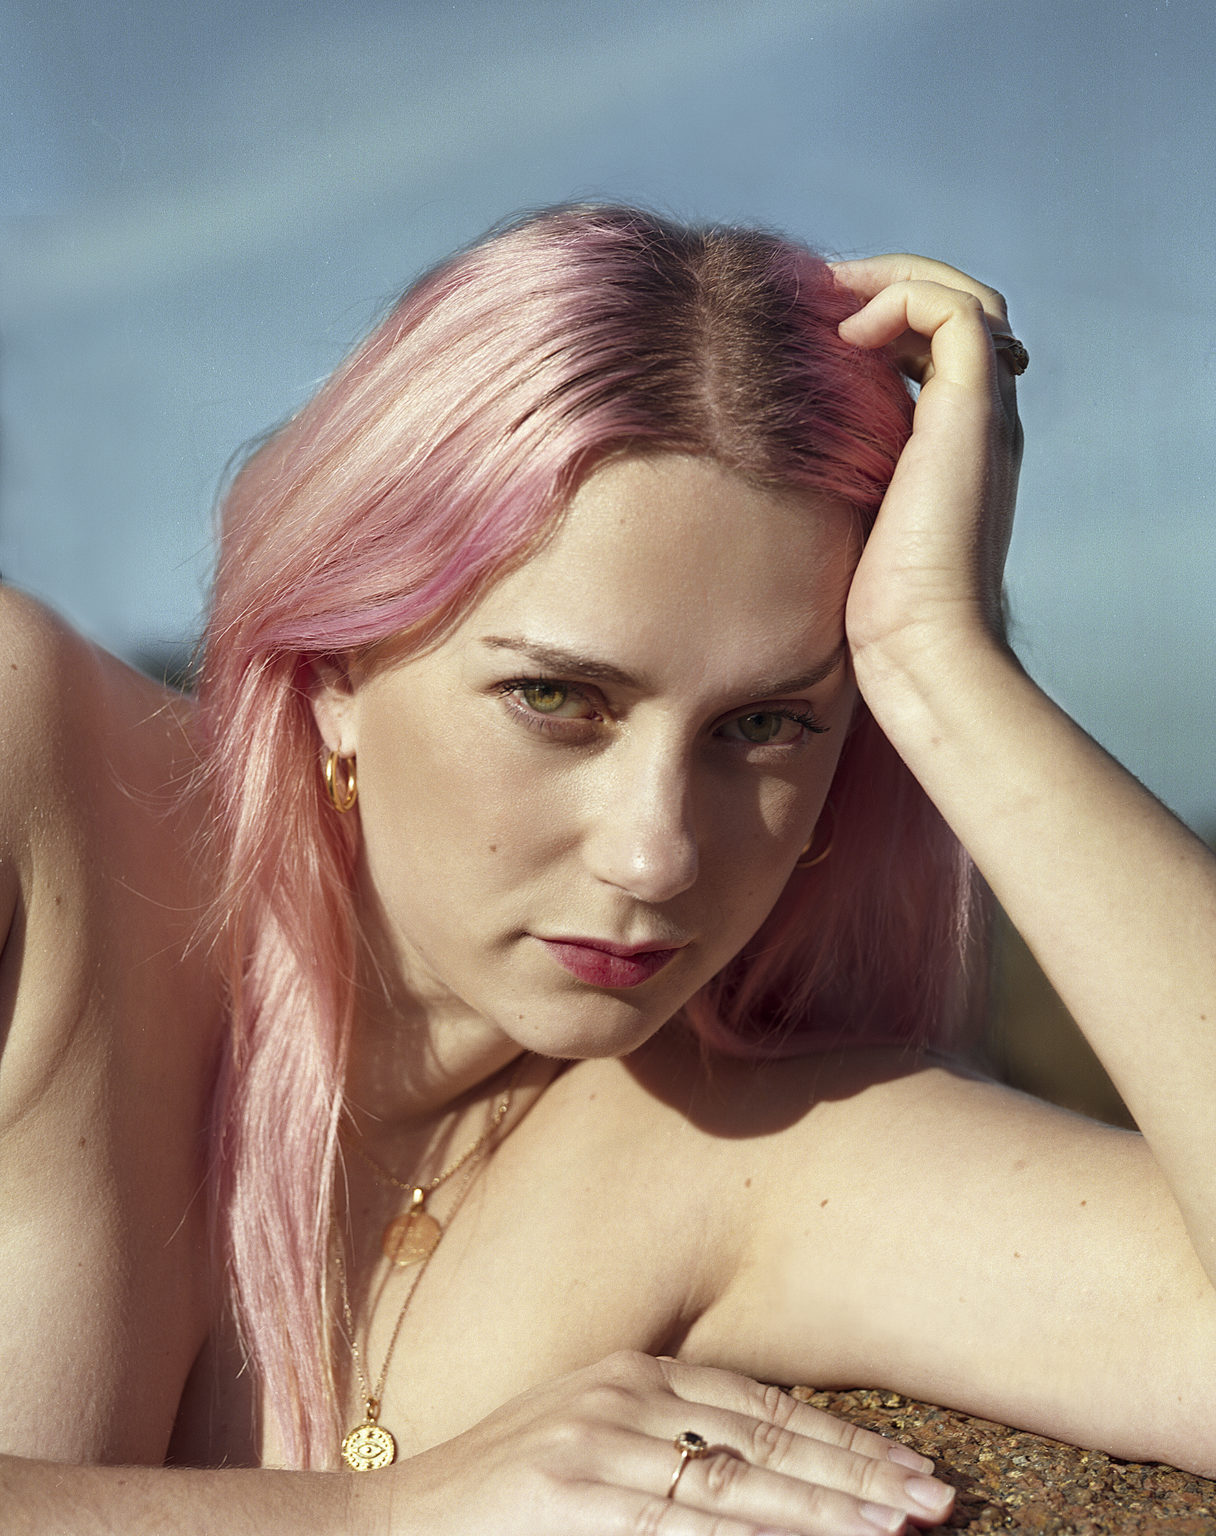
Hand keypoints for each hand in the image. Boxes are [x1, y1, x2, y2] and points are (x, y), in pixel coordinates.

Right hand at [377, 1351, 953, 1534]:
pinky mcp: (573, 1494)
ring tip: (901, 1529)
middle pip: (768, 1439)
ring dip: (829, 1511)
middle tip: (938, 1502)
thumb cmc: (499, 1499)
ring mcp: (598, 1446)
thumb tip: (774, 1489)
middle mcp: (625, 1397)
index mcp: (637, 1376)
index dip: (844, 1444)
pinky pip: (684, 1526)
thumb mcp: (593, 1451)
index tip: (912, 1474)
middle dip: (859, 1476)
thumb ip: (673, 1455)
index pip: (766, 1408)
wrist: (390, 1530)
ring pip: (740, 1485)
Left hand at [830, 255, 1023, 683]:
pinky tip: (845, 339)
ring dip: (888, 283)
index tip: (806, 329)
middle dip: (881, 288)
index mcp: (954, 443)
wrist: (921, 645)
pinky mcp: (972, 411)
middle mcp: (978, 420)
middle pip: (953, 310)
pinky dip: (899, 303)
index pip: (934, 346)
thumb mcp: (843, 522)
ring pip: (961, 297)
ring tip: (825, 302)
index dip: (877, 320)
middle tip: (811, 298)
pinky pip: (953, 313)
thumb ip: (831, 476)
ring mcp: (982, 413)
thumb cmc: (873, 610)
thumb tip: (770, 454)